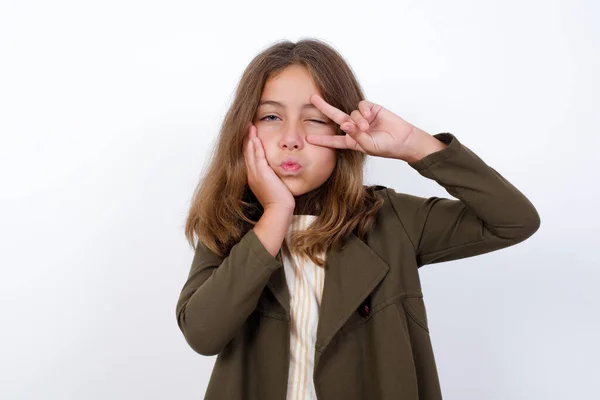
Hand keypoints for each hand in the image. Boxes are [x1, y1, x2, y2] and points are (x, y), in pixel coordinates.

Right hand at [243, 123, 294, 210]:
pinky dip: (256, 146)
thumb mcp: (272, 186)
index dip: (248, 145)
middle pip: (246, 152)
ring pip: (250, 152)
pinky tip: (255, 137)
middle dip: (246, 138)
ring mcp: (255, 174)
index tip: (249, 135)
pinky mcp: (262, 173)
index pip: (248, 157)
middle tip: (247, 126)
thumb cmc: (278, 201)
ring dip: (250, 138)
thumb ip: (270, 178)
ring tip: (249, 126)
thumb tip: (274, 172)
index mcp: (253, 177)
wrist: (278, 210)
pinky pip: (258, 156)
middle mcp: (251, 174)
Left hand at [306, 94, 421, 159]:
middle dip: (324, 108)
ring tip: (367, 127)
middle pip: (336, 117)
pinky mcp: (371, 109)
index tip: (308, 138)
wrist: (403, 140)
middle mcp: (354, 128)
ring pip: (352, 113)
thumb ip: (355, 135)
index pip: (333, 140)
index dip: (321, 139)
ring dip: (358, 120)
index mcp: (351, 141)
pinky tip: (370, 116)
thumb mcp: (368, 145)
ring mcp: (362, 118)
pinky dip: (364, 111)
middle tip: (312, 98)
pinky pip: (361, 106)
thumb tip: (345, 124)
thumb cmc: (385, 147)